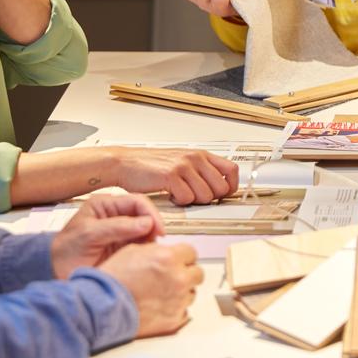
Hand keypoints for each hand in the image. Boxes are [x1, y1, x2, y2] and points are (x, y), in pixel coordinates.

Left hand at [51, 193, 163, 278]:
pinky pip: (142, 245)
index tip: (157, 229)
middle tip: (157, 241)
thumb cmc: (66, 251)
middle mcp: (116, 215)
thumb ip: (117, 227)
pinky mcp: (124, 247)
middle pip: (145, 215)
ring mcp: (121, 231)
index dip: (150, 213)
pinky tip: (145, 256)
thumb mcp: (89, 235)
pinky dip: (147, 249)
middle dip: (153, 227)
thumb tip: (147, 223)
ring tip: (151, 250)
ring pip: (146, 230)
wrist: (55, 273)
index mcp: (105, 204)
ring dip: (151, 239)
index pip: (137, 201)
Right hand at [98, 242, 203, 336]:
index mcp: (169, 258)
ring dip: (181, 292)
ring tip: (161, 293)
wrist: (102, 306)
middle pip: (197, 273)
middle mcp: (178, 278)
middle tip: (173, 276)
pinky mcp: (174, 319)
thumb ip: (155, 250)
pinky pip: (183, 312)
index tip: (178, 260)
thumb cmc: (112, 280)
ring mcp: (178, 300)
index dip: (182, 256)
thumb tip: (165, 250)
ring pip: (191, 293)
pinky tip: (160, 306)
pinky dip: (175, 309)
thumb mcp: (132, 250)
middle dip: (186, 273)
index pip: (191, 253)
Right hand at [113, 147, 239, 204]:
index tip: (224, 194)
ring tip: (181, 194)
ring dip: (194, 201)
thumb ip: (200, 170)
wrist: (126, 163)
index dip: (231, 186)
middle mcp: (195, 158)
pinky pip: (187, 199)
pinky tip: (171, 196)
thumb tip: (220, 186)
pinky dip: (180, 202)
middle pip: (221, 188)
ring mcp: (183, 166)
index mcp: (200, 154)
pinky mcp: (171, 176)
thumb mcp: (182, 161)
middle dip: (210, 198)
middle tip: (196, 197)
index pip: (232, 170)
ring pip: (206, 196)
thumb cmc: (152, 164)